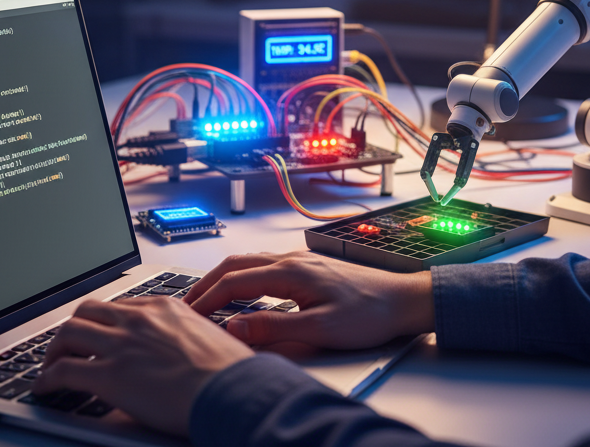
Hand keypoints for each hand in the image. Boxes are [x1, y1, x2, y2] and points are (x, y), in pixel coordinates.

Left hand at [33, 296, 253, 435]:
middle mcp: (138, 319)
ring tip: (50, 365)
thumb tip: (182, 354)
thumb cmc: (230, 372)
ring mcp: (121, 345)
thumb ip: (186, 339)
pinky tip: (45, 387)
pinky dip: (47, 378)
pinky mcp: (108, 376)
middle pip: (87, 311)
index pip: (120, 306)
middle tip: (68, 345)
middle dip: (73, 327)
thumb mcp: (207, 340)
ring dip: (54, 350)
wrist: (231, 390)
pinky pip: (63, 371)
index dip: (103, 321)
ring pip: (68, 334)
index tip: (99, 333)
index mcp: (163, 308)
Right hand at [184, 251, 433, 348]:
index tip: (187, 315)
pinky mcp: (308, 268)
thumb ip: (274, 329)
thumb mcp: (320, 329)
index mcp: (290, 272)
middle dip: (206, 284)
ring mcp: (299, 261)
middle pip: (234, 265)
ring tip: (206, 298)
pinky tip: (243, 293)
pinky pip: (263, 267)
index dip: (206, 299)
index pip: (233, 282)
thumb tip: (234, 328)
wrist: (403, 300)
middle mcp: (291, 260)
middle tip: (185, 303)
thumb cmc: (370, 313)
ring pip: (248, 263)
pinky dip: (242, 278)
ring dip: (223, 279)